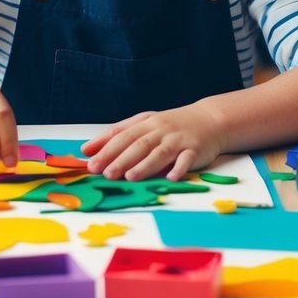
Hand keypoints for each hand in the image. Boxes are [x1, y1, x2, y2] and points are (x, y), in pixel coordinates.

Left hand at [80, 106, 224, 181]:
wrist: (209, 119)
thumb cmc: (171, 126)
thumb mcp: (145, 124)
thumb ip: (119, 135)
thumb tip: (89, 150)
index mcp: (145, 123)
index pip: (122, 135)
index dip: (105, 147)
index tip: (90, 161)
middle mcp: (160, 130)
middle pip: (138, 144)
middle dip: (120, 159)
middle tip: (105, 173)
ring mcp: (178, 140)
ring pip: (160, 152)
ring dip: (145, 165)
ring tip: (131, 177)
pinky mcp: (195, 150)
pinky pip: (186, 160)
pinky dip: (179, 169)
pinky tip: (171, 177)